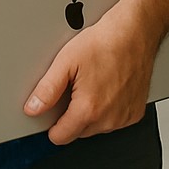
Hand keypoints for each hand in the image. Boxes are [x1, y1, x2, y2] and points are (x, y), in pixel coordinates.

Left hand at [23, 0, 168, 143]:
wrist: (134, 32)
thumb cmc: (104, 42)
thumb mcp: (66, 61)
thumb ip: (47, 89)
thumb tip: (33, 108)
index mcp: (88, 109)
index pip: (61, 137)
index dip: (51, 125)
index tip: (50, 112)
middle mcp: (109, 119)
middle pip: (79, 132)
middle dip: (72, 114)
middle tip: (74, 86)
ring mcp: (124, 117)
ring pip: (98, 127)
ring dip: (91, 112)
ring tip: (92, 82)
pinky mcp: (136, 112)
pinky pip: (115, 120)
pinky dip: (109, 108)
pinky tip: (107, 85)